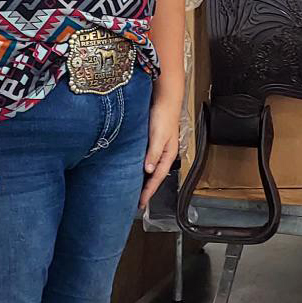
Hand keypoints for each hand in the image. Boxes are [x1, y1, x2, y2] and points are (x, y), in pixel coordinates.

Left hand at [139, 84, 181, 209]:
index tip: (141, 203)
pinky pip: (145, 160)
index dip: (149, 192)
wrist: (164, 99)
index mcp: (168, 155)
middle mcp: (163, 154)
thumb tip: (148, 170)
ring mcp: (157, 148)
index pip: (157, 178)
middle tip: (137, 202)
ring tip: (134, 190)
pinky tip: (133, 170)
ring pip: (150, 169)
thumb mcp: (158, 136)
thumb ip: (153, 153)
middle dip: (146, 190)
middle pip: (154, 176)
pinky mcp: (151, 142)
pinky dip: (140, 168)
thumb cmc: (164, 115)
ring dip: (143, 179)